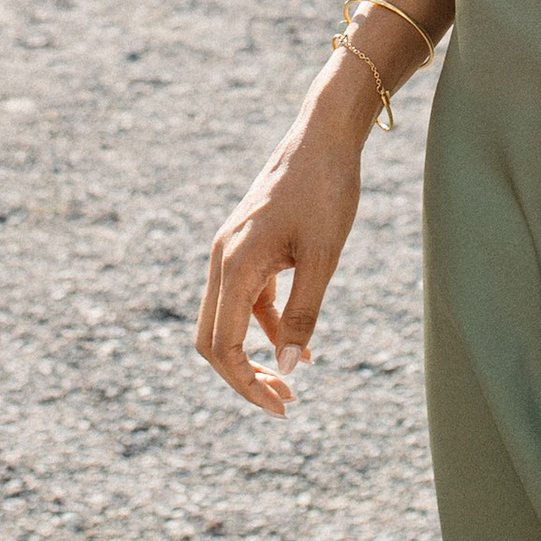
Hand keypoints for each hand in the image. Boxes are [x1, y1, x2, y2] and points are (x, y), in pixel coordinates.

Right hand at [196, 74, 375, 414]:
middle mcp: (223, 259)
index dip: (247, 384)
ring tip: (292, 384)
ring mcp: (232, 250)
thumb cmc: (326, 190)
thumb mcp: (323, 257)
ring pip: (227, 320)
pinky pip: (245, 299)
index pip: (223, 346)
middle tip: (286, 404)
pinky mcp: (248, 244)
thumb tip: (287, 369)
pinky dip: (266, 326)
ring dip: (253, 355)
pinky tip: (299, 345)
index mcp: (235, 264)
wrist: (324, 135)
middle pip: (213, 339)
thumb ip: (303, 313)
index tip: (283, 406)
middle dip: (244, 377)